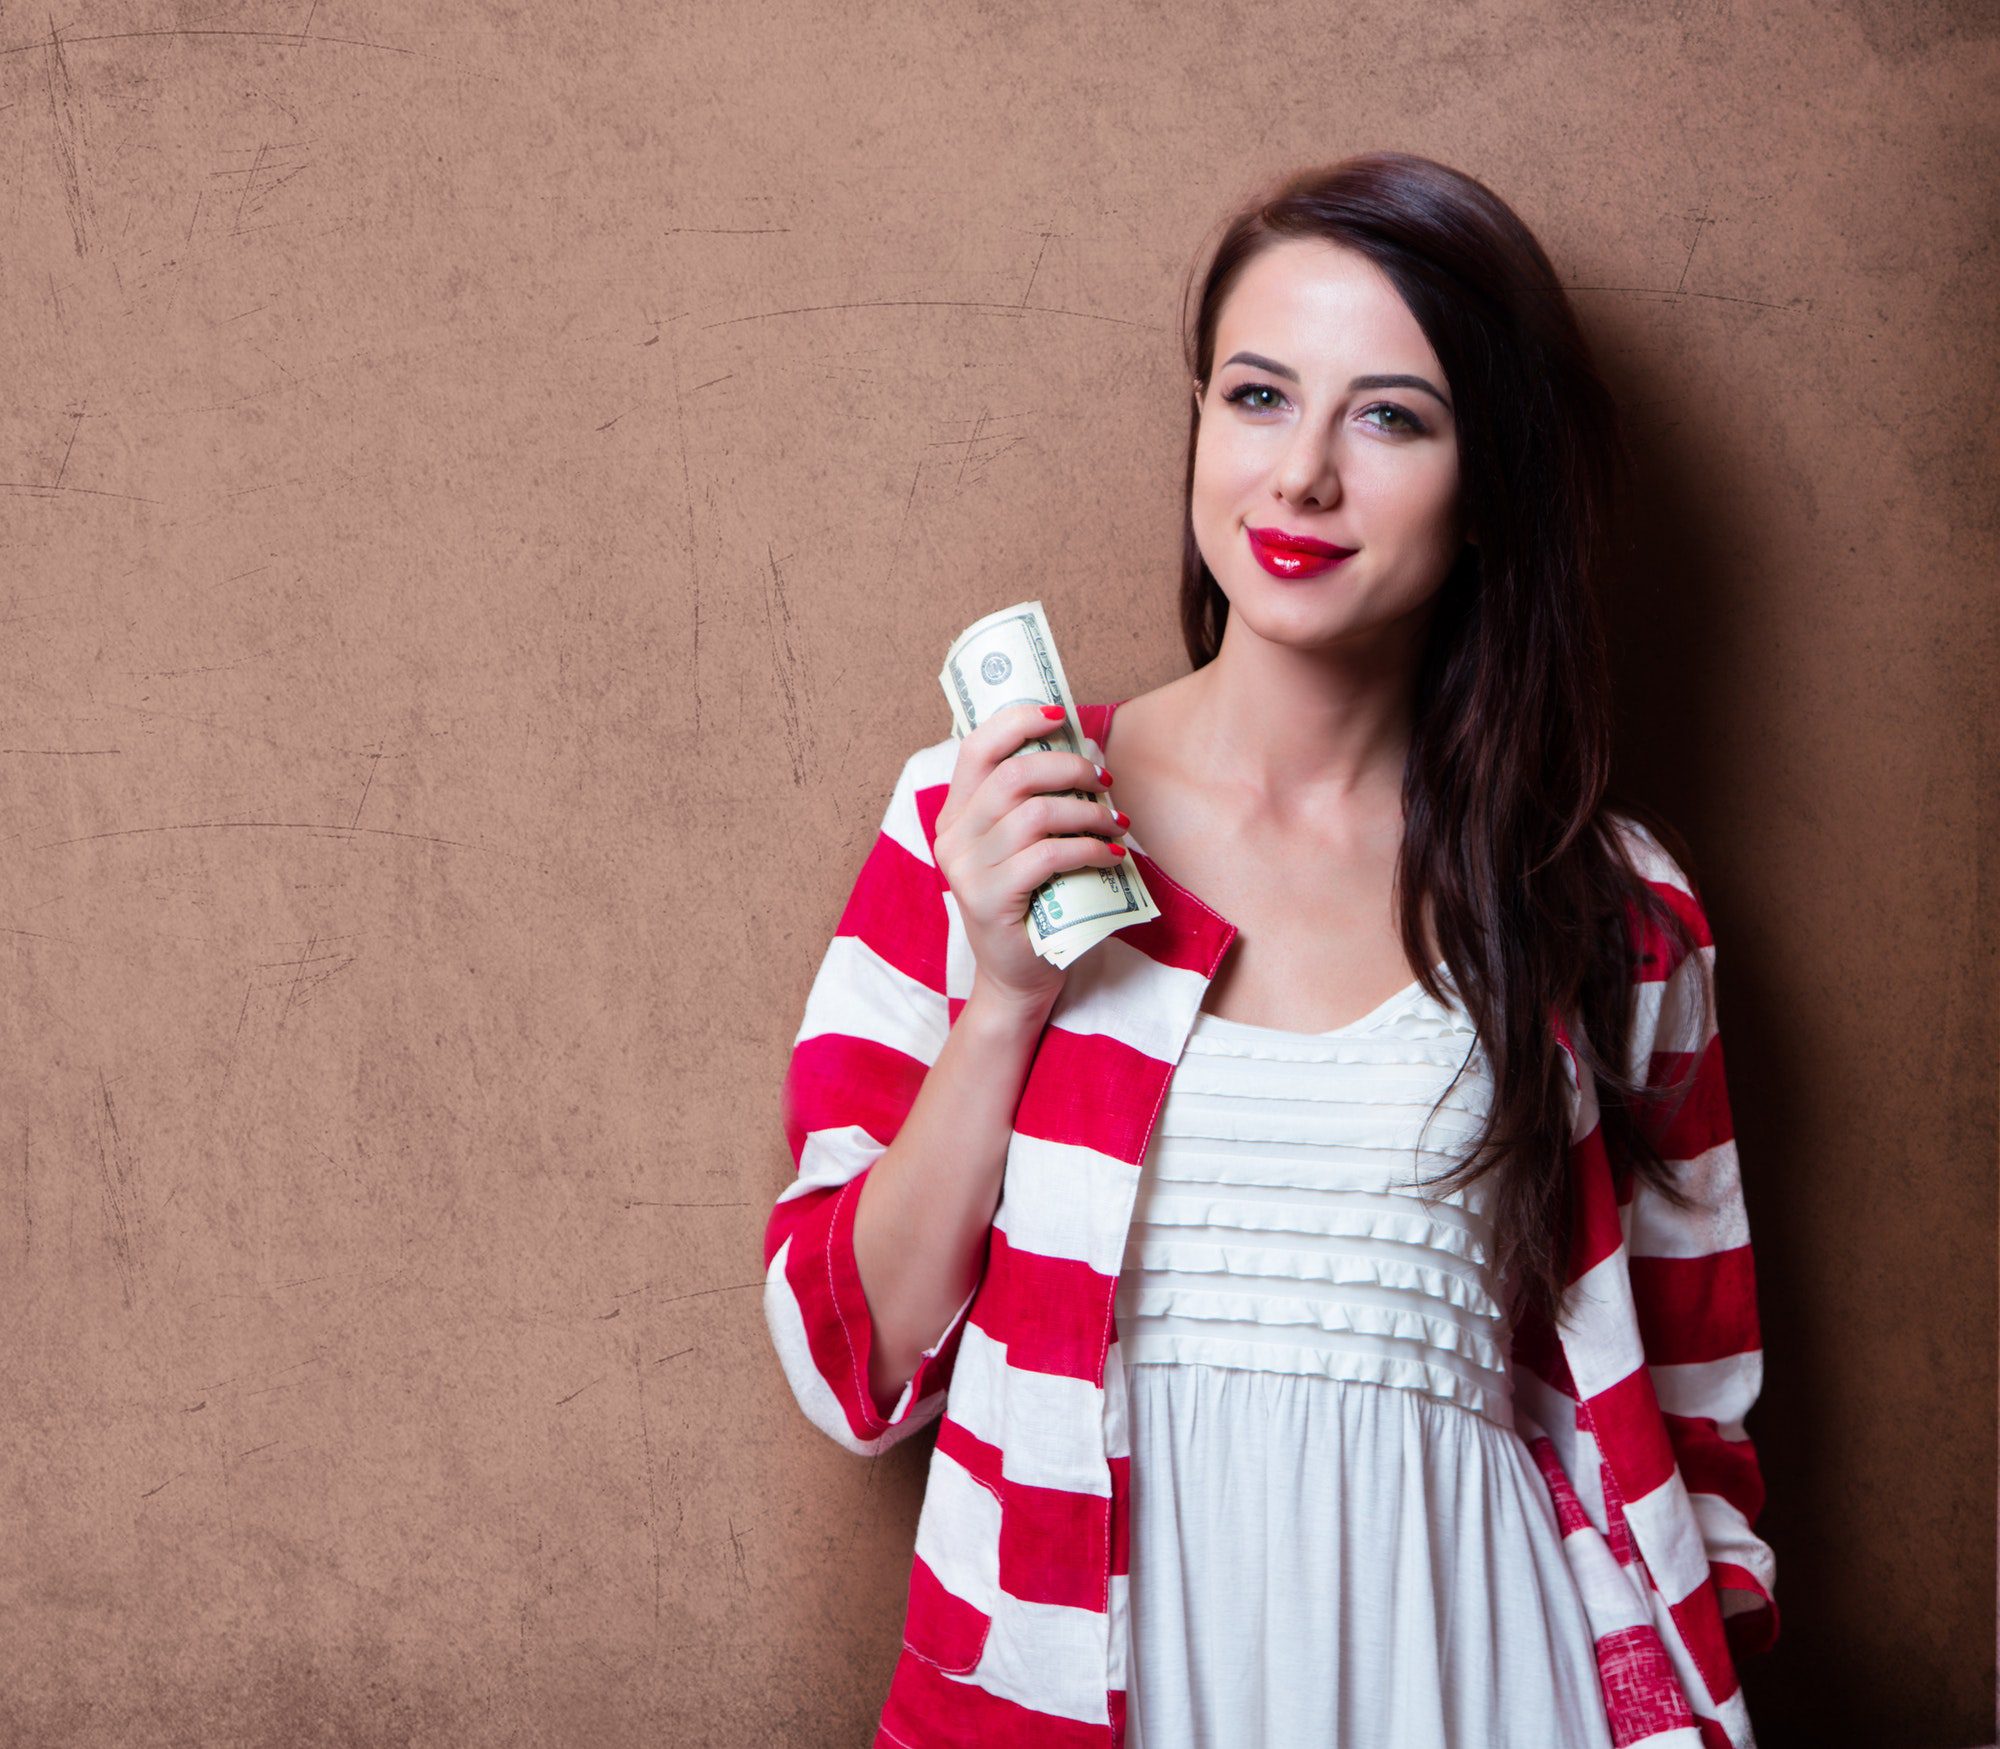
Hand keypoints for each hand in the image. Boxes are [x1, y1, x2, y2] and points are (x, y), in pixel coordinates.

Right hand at [932, 701, 1128, 1015]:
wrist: (1015, 976)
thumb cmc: (1029, 903)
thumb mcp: (1020, 847)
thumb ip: (1032, 804)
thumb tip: (1085, 753)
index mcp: (955, 814)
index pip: (976, 748)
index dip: (1018, 722)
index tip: (1059, 717)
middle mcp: (953, 837)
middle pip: (1012, 775)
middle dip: (1068, 768)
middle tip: (1103, 781)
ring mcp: (967, 870)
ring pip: (1035, 814)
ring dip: (1087, 813)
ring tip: (1115, 825)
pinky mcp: (990, 900)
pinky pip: (1048, 857)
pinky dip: (1089, 850)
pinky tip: (1113, 857)